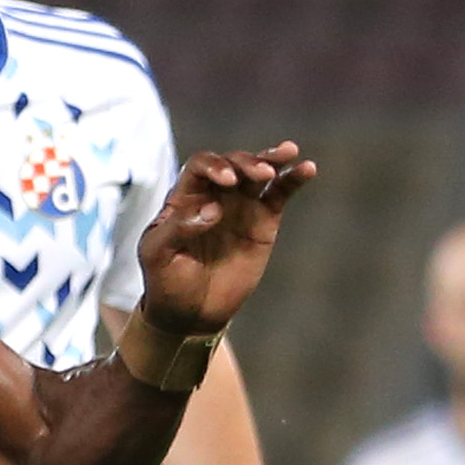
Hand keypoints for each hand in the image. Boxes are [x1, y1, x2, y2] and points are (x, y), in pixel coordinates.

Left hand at [131, 143, 314, 338]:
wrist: (191, 312)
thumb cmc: (165, 280)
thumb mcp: (157, 254)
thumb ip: (178, 228)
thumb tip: (214, 209)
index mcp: (185, 195)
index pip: (201, 165)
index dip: (215, 166)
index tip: (228, 180)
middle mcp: (214, 193)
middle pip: (233, 163)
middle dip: (247, 163)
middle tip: (261, 173)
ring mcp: (241, 205)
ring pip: (258, 172)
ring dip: (272, 159)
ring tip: (289, 151)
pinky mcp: (264, 221)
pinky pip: (280, 194)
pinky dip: (294, 180)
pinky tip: (308, 168)